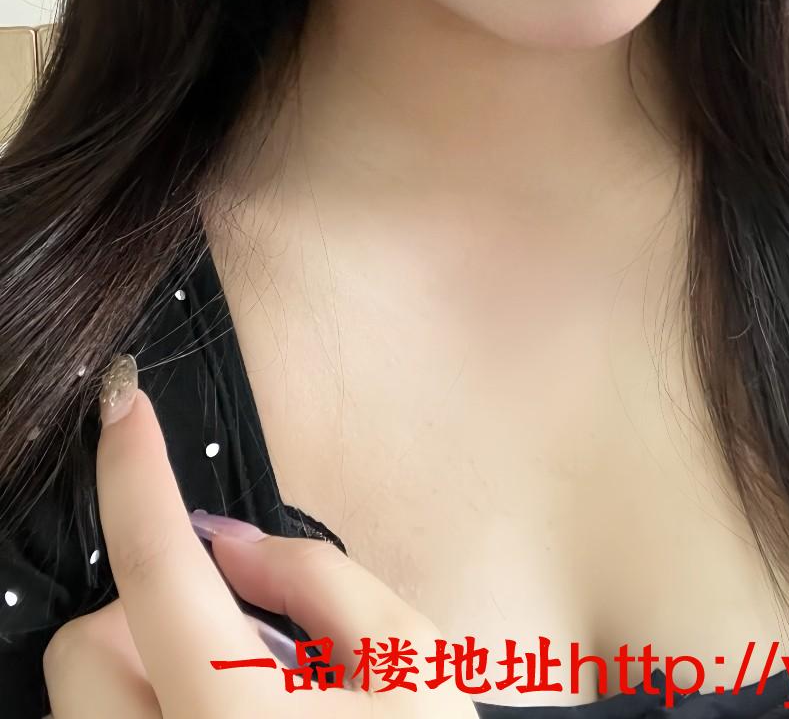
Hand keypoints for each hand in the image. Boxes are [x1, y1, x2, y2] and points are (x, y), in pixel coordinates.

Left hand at [42, 357, 478, 716]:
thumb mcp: (412, 664)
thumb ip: (317, 579)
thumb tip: (223, 538)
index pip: (158, 569)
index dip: (134, 471)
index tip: (123, 400)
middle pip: (82, 648)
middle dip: (144, 612)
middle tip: (231, 626)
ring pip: (77, 704)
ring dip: (139, 670)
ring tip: (231, 690)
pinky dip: (143, 715)